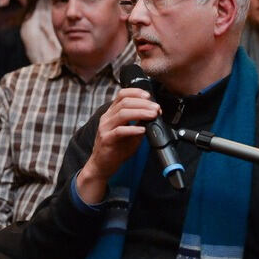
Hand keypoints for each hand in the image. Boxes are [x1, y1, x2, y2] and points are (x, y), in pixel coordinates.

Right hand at [75, 88, 159, 203]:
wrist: (102, 166)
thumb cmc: (115, 149)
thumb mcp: (130, 133)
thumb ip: (138, 123)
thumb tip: (153, 114)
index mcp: (111, 113)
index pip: (122, 95)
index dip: (136, 93)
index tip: (149, 97)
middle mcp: (107, 118)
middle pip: (125, 102)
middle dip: (143, 103)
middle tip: (156, 108)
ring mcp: (105, 128)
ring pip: (123, 113)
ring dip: (140, 112)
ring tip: (152, 115)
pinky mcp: (106, 139)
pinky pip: (120, 131)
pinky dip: (133, 129)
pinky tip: (142, 129)